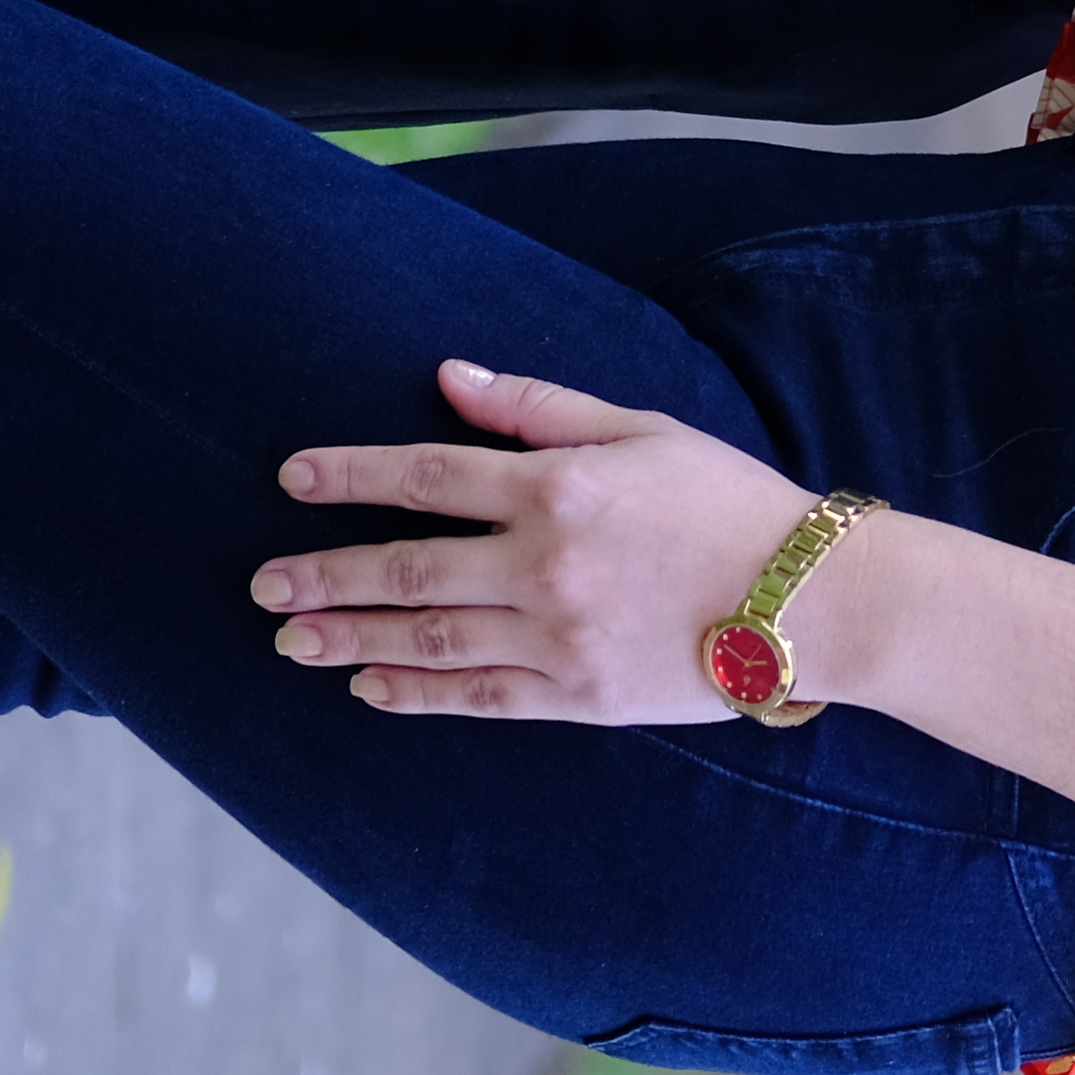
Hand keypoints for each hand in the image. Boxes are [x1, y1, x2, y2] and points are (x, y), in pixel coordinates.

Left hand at [259, 358, 829, 719]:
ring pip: (428, 637)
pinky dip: (416, 691)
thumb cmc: (728, 500)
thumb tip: (449, 378)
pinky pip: (478, 697)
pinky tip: (369, 684)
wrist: (811, 599)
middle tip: (263, 584)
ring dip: (351, 637)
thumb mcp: (640, 429)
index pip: (428, 475)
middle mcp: (545, 563)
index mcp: (558, 487)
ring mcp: (558, 636)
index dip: (351, 475)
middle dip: (326, 573)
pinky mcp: (578, 696)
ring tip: (292, 640)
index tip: (291, 479)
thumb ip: (536, 406)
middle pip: (408, 566)